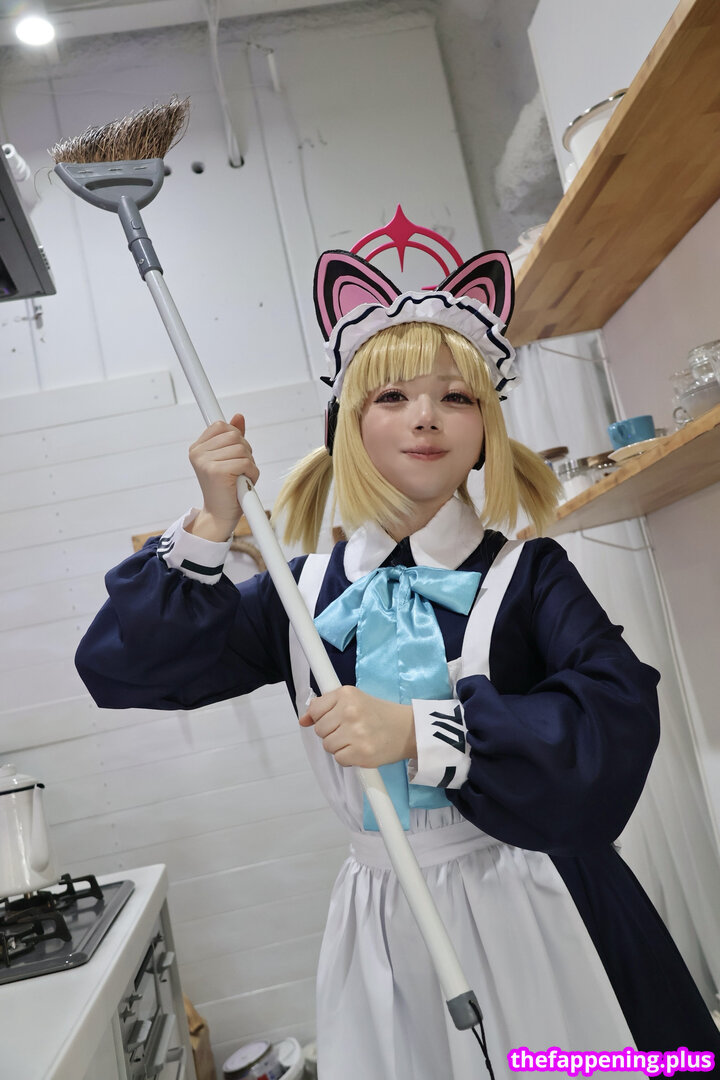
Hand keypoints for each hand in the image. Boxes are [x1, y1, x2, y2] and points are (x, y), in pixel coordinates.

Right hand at [187, 414, 258, 540]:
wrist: (219, 516)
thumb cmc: (226, 488)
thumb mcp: (228, 458)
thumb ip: (232, 438)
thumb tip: (239, 416)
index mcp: (197, 448)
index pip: (221, 426)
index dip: (235, 437)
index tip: (236, 451)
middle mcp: (197, 453)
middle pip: (234, 435)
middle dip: (245, 451)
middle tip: (240, 469)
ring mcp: (205, 461)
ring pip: (242, 448)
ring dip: (249, 464)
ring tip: (241, 477)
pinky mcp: (216, 471)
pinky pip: (246, 462)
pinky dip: (252, 473)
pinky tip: (243, 483)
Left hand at [299, 686, 416, 767]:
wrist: (408, 730)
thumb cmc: (380, 715)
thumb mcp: (354, 700)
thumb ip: (326, 706)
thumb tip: (303, 720)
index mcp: (347, 694)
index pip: (315, 709)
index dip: (321, 717)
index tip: (332, 719)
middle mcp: (350, 711)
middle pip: (320, 730)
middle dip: (332, 732)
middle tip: (350, 729)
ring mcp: (356, 733)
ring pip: (328, 745)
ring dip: (339, 746)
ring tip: (356, 739)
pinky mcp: (361, 753)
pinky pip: (339, 759)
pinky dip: (348, 758)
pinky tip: (360, 749)